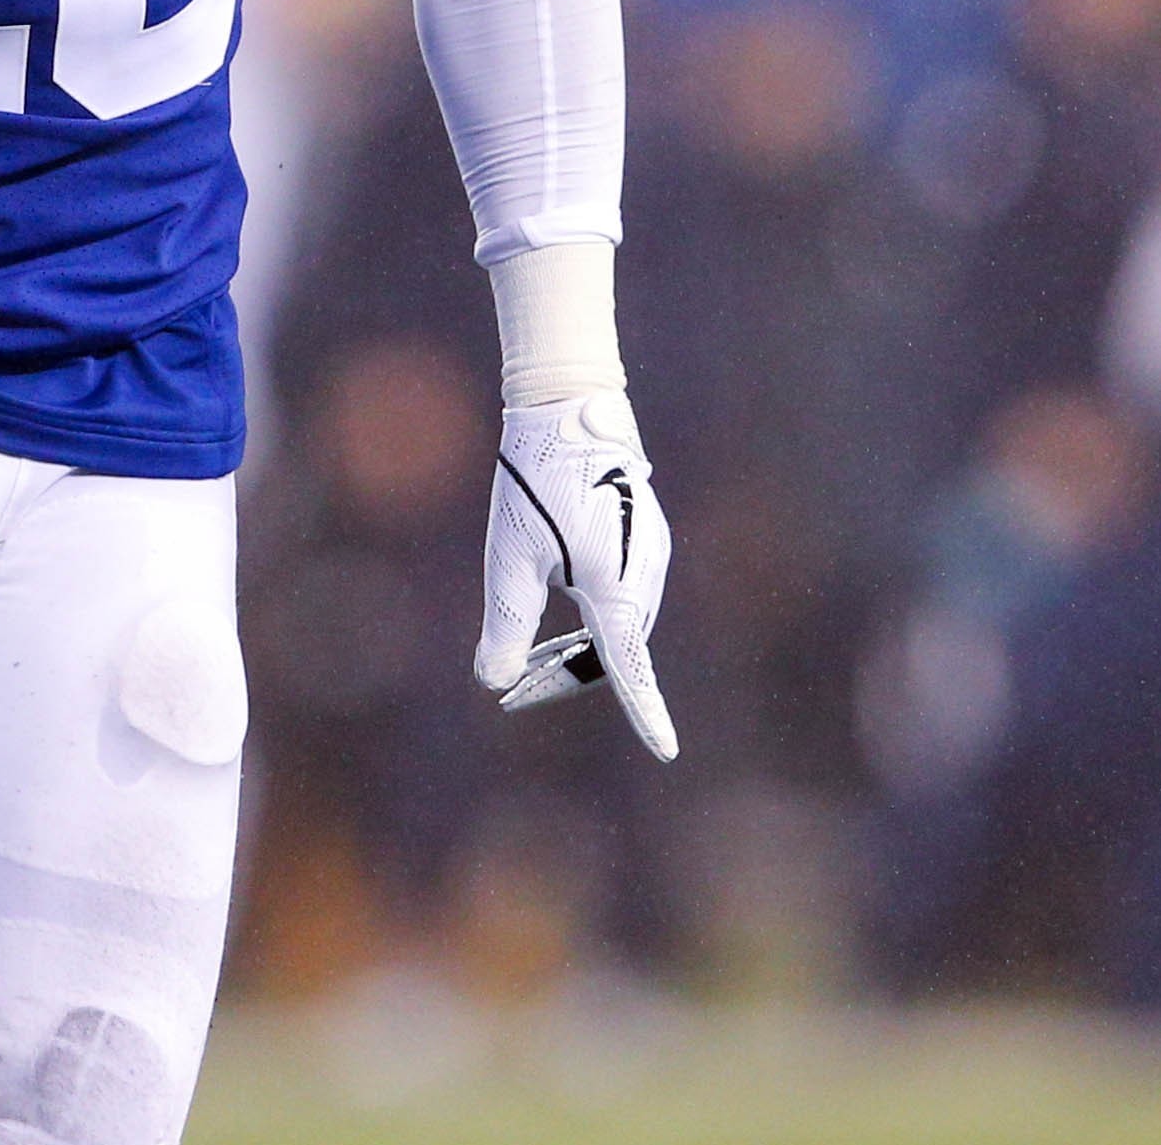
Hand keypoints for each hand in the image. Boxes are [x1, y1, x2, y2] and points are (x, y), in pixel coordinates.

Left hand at [479, 387, 677, 760]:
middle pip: (614, 650)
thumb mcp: (509, 557)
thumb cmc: (534, 481)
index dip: (646, 712)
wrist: (567, 409)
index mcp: (616, 587)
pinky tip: (558, 599)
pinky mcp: (643, 536)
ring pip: (619, 622)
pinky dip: (594, 614)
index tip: (666, 751)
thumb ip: (505, 624)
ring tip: (528, 652)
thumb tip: (493, 682)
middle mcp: (644, 575)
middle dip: (567, 675)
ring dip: (581, 645)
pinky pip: (623, 593)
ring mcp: (648, 553)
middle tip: (512, 689)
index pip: (630, 667)